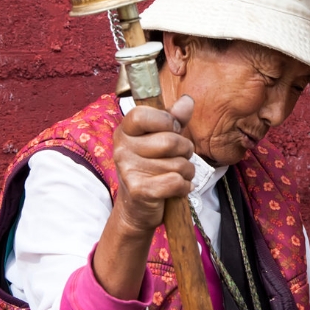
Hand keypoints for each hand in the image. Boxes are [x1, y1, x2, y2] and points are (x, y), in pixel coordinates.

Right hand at [112, 95, 195, 234]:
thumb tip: (187, 101)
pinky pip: (177, 181)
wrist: (137, 208)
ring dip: (187, 171)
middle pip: (171, 141)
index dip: (167, 121)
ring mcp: (129, 170)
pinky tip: (177, 188)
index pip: (143, 115)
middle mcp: (122, 149)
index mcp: (125, 131)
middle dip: (185, 151)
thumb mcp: (160, 139)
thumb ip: (174, 119)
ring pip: (179, 164)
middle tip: (179, 158)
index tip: (172, 129)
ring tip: (176, 175)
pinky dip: (185, 186)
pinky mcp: (140, 190)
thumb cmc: (152, 167)